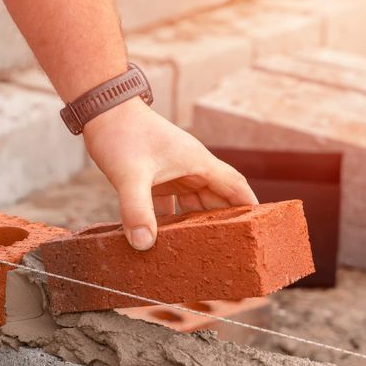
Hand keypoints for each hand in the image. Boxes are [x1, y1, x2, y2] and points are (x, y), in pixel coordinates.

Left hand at [83, 98, 257, 249]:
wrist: (102, 111)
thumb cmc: (122, 135)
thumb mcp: (130, 175)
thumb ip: (137, 210)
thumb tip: (144, 245)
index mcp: (198, 163)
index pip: (235, 187)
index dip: (250, 207)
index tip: (264, 228)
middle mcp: (190, 168)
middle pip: (216, 201)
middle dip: (224, 224)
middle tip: (232, 254)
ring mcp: (173, 173)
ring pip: (193, 205)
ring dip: (196, 226)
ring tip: (203, 254)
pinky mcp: (155, 178)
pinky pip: (170, 205)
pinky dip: (170, 222)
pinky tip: (164, 241)